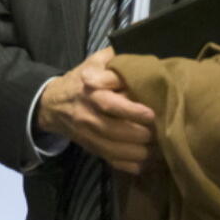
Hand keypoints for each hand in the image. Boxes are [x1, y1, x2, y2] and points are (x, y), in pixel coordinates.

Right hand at [36, 47, 156, 173]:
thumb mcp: (93, 63)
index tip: (152, 113)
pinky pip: (115, 162)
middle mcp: (89, 117)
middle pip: (117, 132)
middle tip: (165, 131)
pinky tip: (149, 161)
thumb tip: (139, 55)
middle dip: (144, 135)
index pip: (110, 105)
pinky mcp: (93, 150)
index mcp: (90, 93)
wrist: (54, 104)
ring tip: (162, 148)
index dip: (132, 111)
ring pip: (118, 151)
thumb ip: (114, 59)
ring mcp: (90, 136)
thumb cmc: (80, 80)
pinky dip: (134, 165)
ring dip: (143, 153)